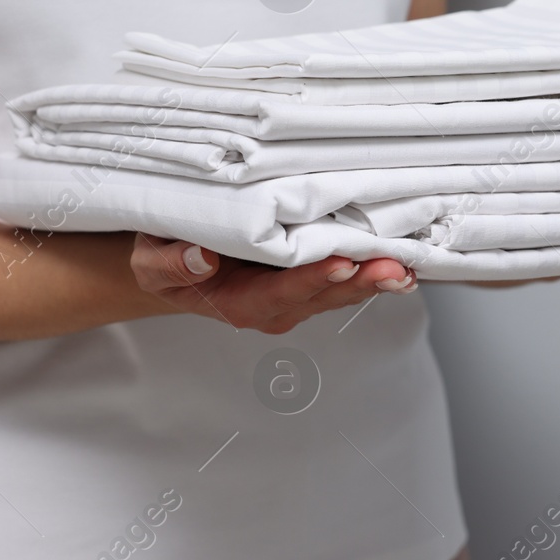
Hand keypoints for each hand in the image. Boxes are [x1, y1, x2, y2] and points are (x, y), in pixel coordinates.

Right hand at [131, 234, 414, 333]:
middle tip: (396, 269)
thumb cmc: (166, 260)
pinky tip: (403, 255)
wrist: (176, 263)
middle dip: (362, 282)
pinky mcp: (312, 277)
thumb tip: (202, 258)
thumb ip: (170, 265)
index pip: (281, 294)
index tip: (341, 264)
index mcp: (240, 303)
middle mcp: (277, 305)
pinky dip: (373, 265)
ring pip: (343, 288)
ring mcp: (298, 294)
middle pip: (325, 295)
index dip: (312, 280)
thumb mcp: (151, 263)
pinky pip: (347, 273)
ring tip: (408, 262)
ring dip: (376, 276)